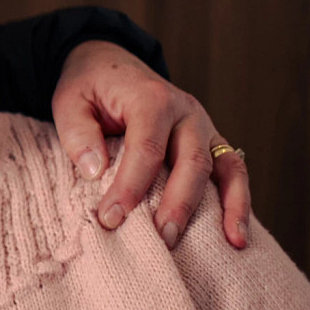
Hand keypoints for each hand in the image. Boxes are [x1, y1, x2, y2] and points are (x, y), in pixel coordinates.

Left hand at [52, 40, 251, 249]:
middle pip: (191, 162)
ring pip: (224, 167)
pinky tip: (238, 235)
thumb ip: (78, 133)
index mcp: (151, 98)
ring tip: (228, 245)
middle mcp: (186, 111)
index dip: (130, 186)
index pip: (146, 148)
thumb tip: (94, 171)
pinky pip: (233, 170)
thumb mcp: (69, 101)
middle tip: (162, 241)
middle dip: (178, 205)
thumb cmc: (90, 87)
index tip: (110, 219)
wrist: (112, 65)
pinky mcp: (211, 141)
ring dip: (226, 207)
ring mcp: (204, 126)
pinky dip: (240, 201)